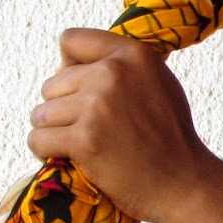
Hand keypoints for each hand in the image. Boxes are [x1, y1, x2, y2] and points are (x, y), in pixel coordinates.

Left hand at [26, 28, 222, 222]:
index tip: (82, 92)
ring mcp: (97, 106)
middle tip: (91, 131)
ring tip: (82, 147)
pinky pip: (37, 140)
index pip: (71, 40)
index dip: (69, 66)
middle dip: (62, 110)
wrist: (184, 183)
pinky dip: (46, 153)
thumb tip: (59, 68)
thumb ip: (119, 67)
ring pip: (41, 114)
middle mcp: (113, 73)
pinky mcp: (84, 139)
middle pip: (51, 84)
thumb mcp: (158, 83)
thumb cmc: (170, 137)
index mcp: (133, 54)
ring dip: (54, 133)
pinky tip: (71, 159)